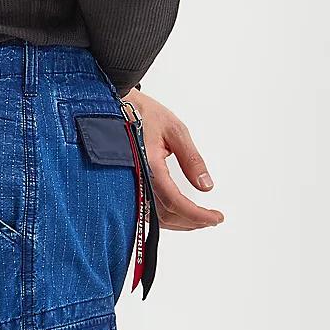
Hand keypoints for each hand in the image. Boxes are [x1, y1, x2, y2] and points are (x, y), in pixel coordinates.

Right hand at [120, 90, 223, 230]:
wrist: (114, 107)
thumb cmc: (142, 114)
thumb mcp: (175, 130)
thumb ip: (191, 159)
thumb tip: (206, 185)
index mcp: (147, 165)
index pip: (174, 202)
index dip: (197, 215)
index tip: (216, 217)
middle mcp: (135, 180)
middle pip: (165, 215)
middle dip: (192, 222)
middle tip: (212, 219)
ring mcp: (128, 186)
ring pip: (155, 218)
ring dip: (179, 223)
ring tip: (199, 219)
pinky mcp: (127, 186)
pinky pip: (145, 211)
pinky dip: (165, 217)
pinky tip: (178, 213)